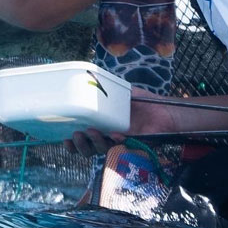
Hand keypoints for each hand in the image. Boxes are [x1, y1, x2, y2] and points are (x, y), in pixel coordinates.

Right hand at [64, 86, 178, 156]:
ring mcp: (119, 143)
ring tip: (93, 132)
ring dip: (93, 143)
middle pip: (87, 150)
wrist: (163, 109)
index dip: (72, 144)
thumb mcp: (118, 92)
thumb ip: (104, 88)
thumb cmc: (141, 102)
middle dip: (79, 145)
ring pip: (100, 151)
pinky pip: (119, 148)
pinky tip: (114, 134)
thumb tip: (89, 76)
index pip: (83, 140)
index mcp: (100, 127)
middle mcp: (107, 138)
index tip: (64, 138)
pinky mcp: (132, 146)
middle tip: (77, 134)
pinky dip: (115, 141)